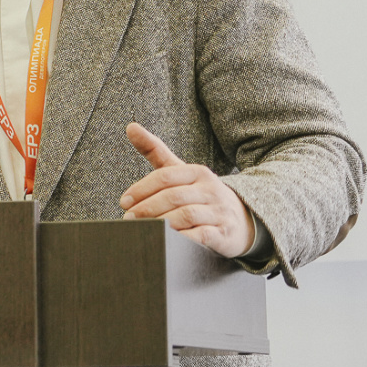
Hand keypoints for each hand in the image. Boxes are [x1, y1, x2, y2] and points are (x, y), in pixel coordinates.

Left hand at [120, 122, 254, 256]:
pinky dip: (183, 238)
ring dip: (160, 223)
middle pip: (173, 197)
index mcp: (197, 172)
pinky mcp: (224, 234)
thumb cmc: (201, 194)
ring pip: (186, 215)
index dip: (141, 189)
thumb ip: (155, 151)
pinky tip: (167, 240)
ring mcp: (220, 212)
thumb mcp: (181, 171)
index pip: (165, 177)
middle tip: (129, 218)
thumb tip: (130, 126)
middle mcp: (211, 190)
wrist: (242, 220)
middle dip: (147, 208)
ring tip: (143, 229)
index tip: (124, 202)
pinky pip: (202, 235)